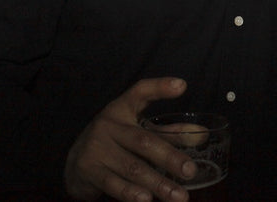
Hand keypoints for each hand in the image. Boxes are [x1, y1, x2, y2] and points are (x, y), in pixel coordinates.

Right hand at [64, 77, 196, 201]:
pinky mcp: (89, 170)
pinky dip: (131, 193)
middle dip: (170, 157)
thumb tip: (202, 135)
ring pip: (132, 167)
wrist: (74, 163)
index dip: (160, 87)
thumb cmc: (114, 142)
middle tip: (190, 170)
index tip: (181, 86)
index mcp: (122, 109)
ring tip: (178, 195)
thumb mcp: (137, 129)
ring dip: (157, 183)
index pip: (140, 91)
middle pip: (144, 141)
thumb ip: (168, 131)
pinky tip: (147, 200)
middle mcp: (108, 125)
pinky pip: (113, 184)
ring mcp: (97, 148)